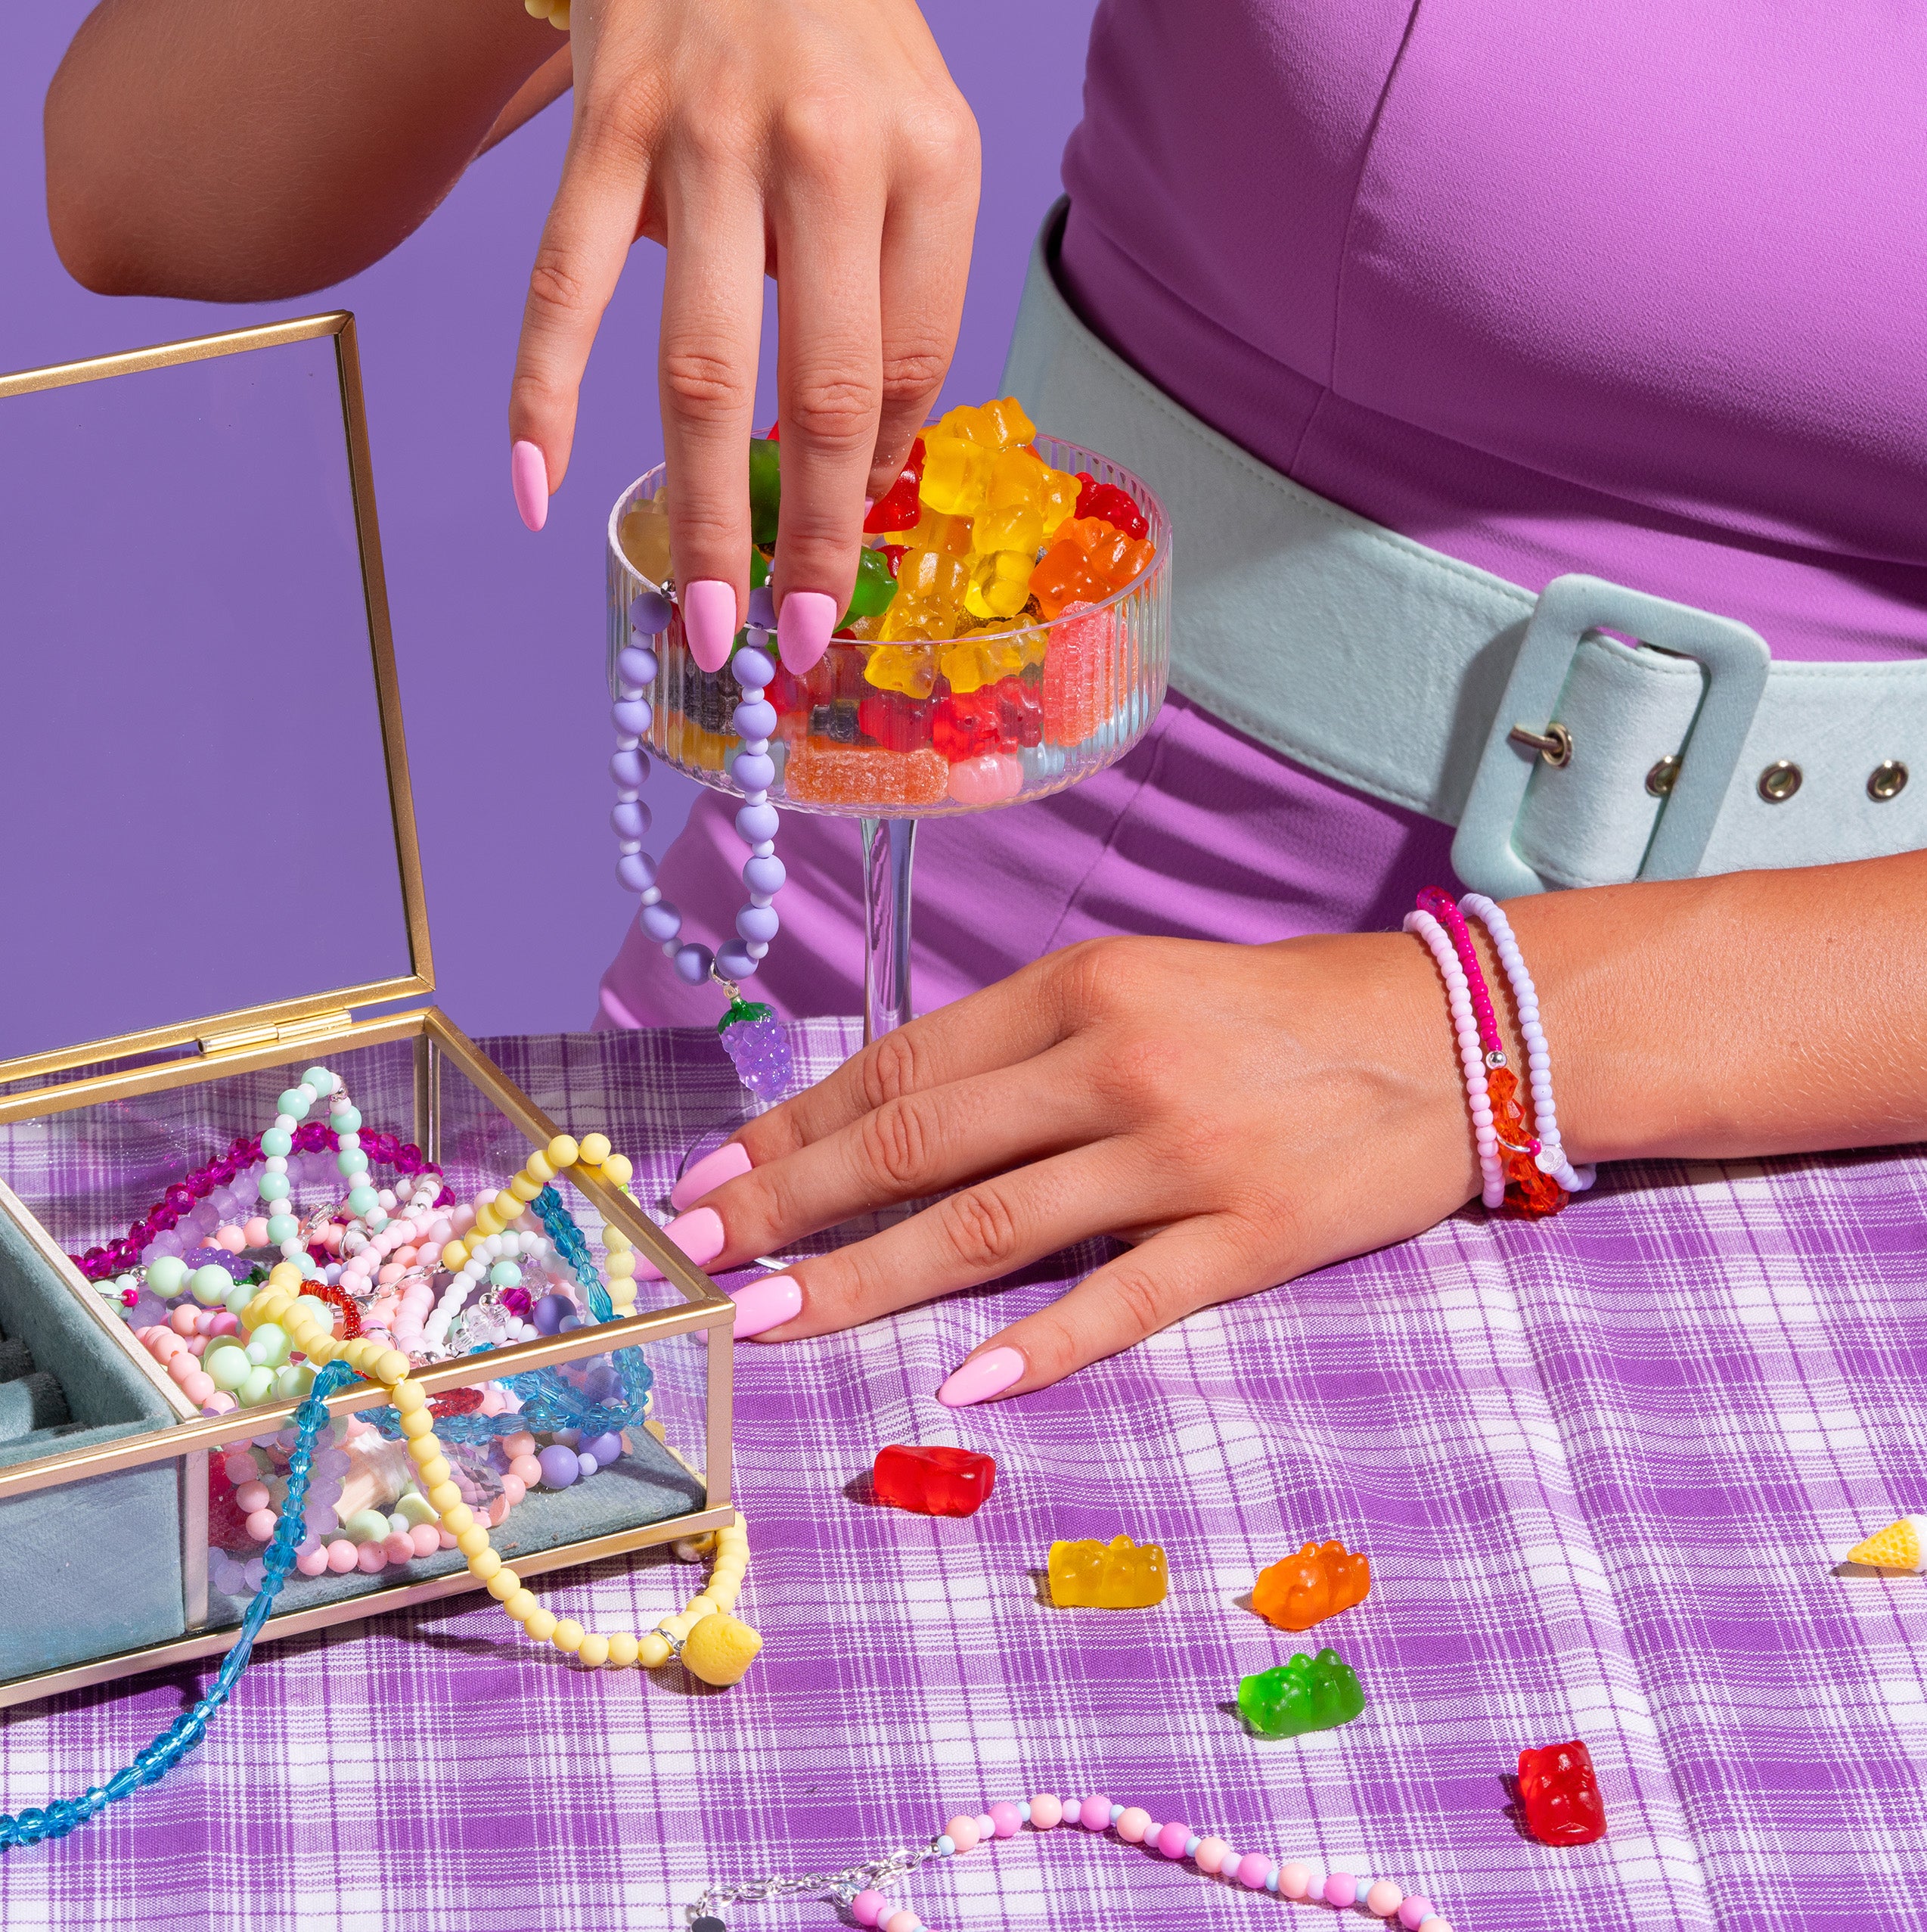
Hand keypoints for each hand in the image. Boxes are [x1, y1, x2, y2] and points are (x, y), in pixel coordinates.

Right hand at [508, 0, 978, 663]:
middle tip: (789, 642)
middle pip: (821, 393)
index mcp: (927, 164)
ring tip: (701, 614)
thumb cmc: (833, 40)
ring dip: (700, 511)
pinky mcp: (604, 128)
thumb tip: (852, 463)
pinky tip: (538, 488)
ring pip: (698, 367)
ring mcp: (705, 140)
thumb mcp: (913, 142)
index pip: (911, 367)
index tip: (844, 559)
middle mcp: (826, 153)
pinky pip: (564, 286)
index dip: (875, 480)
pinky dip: (544, 395)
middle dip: (807, 542)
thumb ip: (898, 287)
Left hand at [685, 934, 1482, 1400]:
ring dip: (865, 1281)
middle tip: (695, 1258)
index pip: (901, 1066)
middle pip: (916, 1144)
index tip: (713, 1175)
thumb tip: (892, 1117)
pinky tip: (956, 1384)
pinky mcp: (1251, 1234)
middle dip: (787, 1204)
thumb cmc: (1281, 1010)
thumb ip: (1025, 1045)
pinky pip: (1124, 1299)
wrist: (1456, 1034)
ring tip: (770, 1323)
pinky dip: (1037, 1344)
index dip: (795, 1127)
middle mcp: (1113, 1061)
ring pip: (990, 1226)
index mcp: (1076, 987)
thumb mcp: (1139, 987)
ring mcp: (1180, 1152)